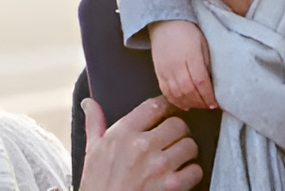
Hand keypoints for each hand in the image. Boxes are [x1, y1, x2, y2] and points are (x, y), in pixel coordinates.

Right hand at [79, 96, 202, 190]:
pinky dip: (191, 174)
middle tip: (173, 140)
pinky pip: (195, 170)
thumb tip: (89, 103)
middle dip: (178, 132)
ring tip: (177, 159)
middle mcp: (141, 146)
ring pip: (190, 145)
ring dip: (187, 153)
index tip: (171, 109)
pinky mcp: (171, 186)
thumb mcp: (92, 151)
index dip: (167, 106)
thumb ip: (95, 123)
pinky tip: (180, 176)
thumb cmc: (98, 185)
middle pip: (178, 124)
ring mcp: (157, 166)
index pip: (155, 106)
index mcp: (122, 133)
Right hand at [148, 20, 217, 109]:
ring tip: (198, 105)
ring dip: (189, 103)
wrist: (165, 21)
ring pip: (177, 93)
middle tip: (209, 105)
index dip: (208, 96)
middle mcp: (176, 65)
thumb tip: (213, 81)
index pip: (201, 82)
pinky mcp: (158, 71)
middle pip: (188, 90)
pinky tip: (184, 104)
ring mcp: (165, 69)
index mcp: (191, 55)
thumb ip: (207, 62)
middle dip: (200, 102)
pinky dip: (175, 101)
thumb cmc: (188, 30)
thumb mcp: (203, 42)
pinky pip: (165, 91)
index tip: (216, 103)